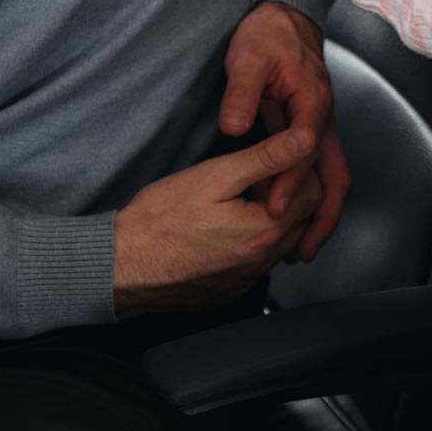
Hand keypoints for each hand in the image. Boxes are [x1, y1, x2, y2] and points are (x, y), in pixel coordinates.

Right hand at [113, 128, 323, 312]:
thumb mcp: (216, 175)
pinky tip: (222, 227)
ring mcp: (245, 281)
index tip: (265, 162)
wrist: (119, 264)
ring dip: (269, 218)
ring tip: (234, 201)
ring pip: (280, 243)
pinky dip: (250, 241)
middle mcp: (261, 263)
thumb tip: (304, 140)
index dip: (293, 170)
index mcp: (265, 232)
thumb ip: (266, 157)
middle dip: (286, 194)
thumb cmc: (158, 220)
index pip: (313, 194)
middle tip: (250, 179)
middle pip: (302, 220)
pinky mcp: (228, 290)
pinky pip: (255, 262)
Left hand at [222, 2, 350, 260]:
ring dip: (323, 213)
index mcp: (311, 102)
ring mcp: (322, 128)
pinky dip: (315, 199)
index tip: (272, 208)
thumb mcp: (248, 57)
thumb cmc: (268, 37)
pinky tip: (294, 217)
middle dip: (324, 215)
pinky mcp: (313, 133)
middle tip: (303, 250)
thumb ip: (241, 93)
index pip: (305, 151)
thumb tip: (234, 127)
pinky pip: (321, 172)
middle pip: (336, 176)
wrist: (284, 21)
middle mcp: (324, 120)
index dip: (290, 182)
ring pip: (333, 178)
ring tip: (303, 248)